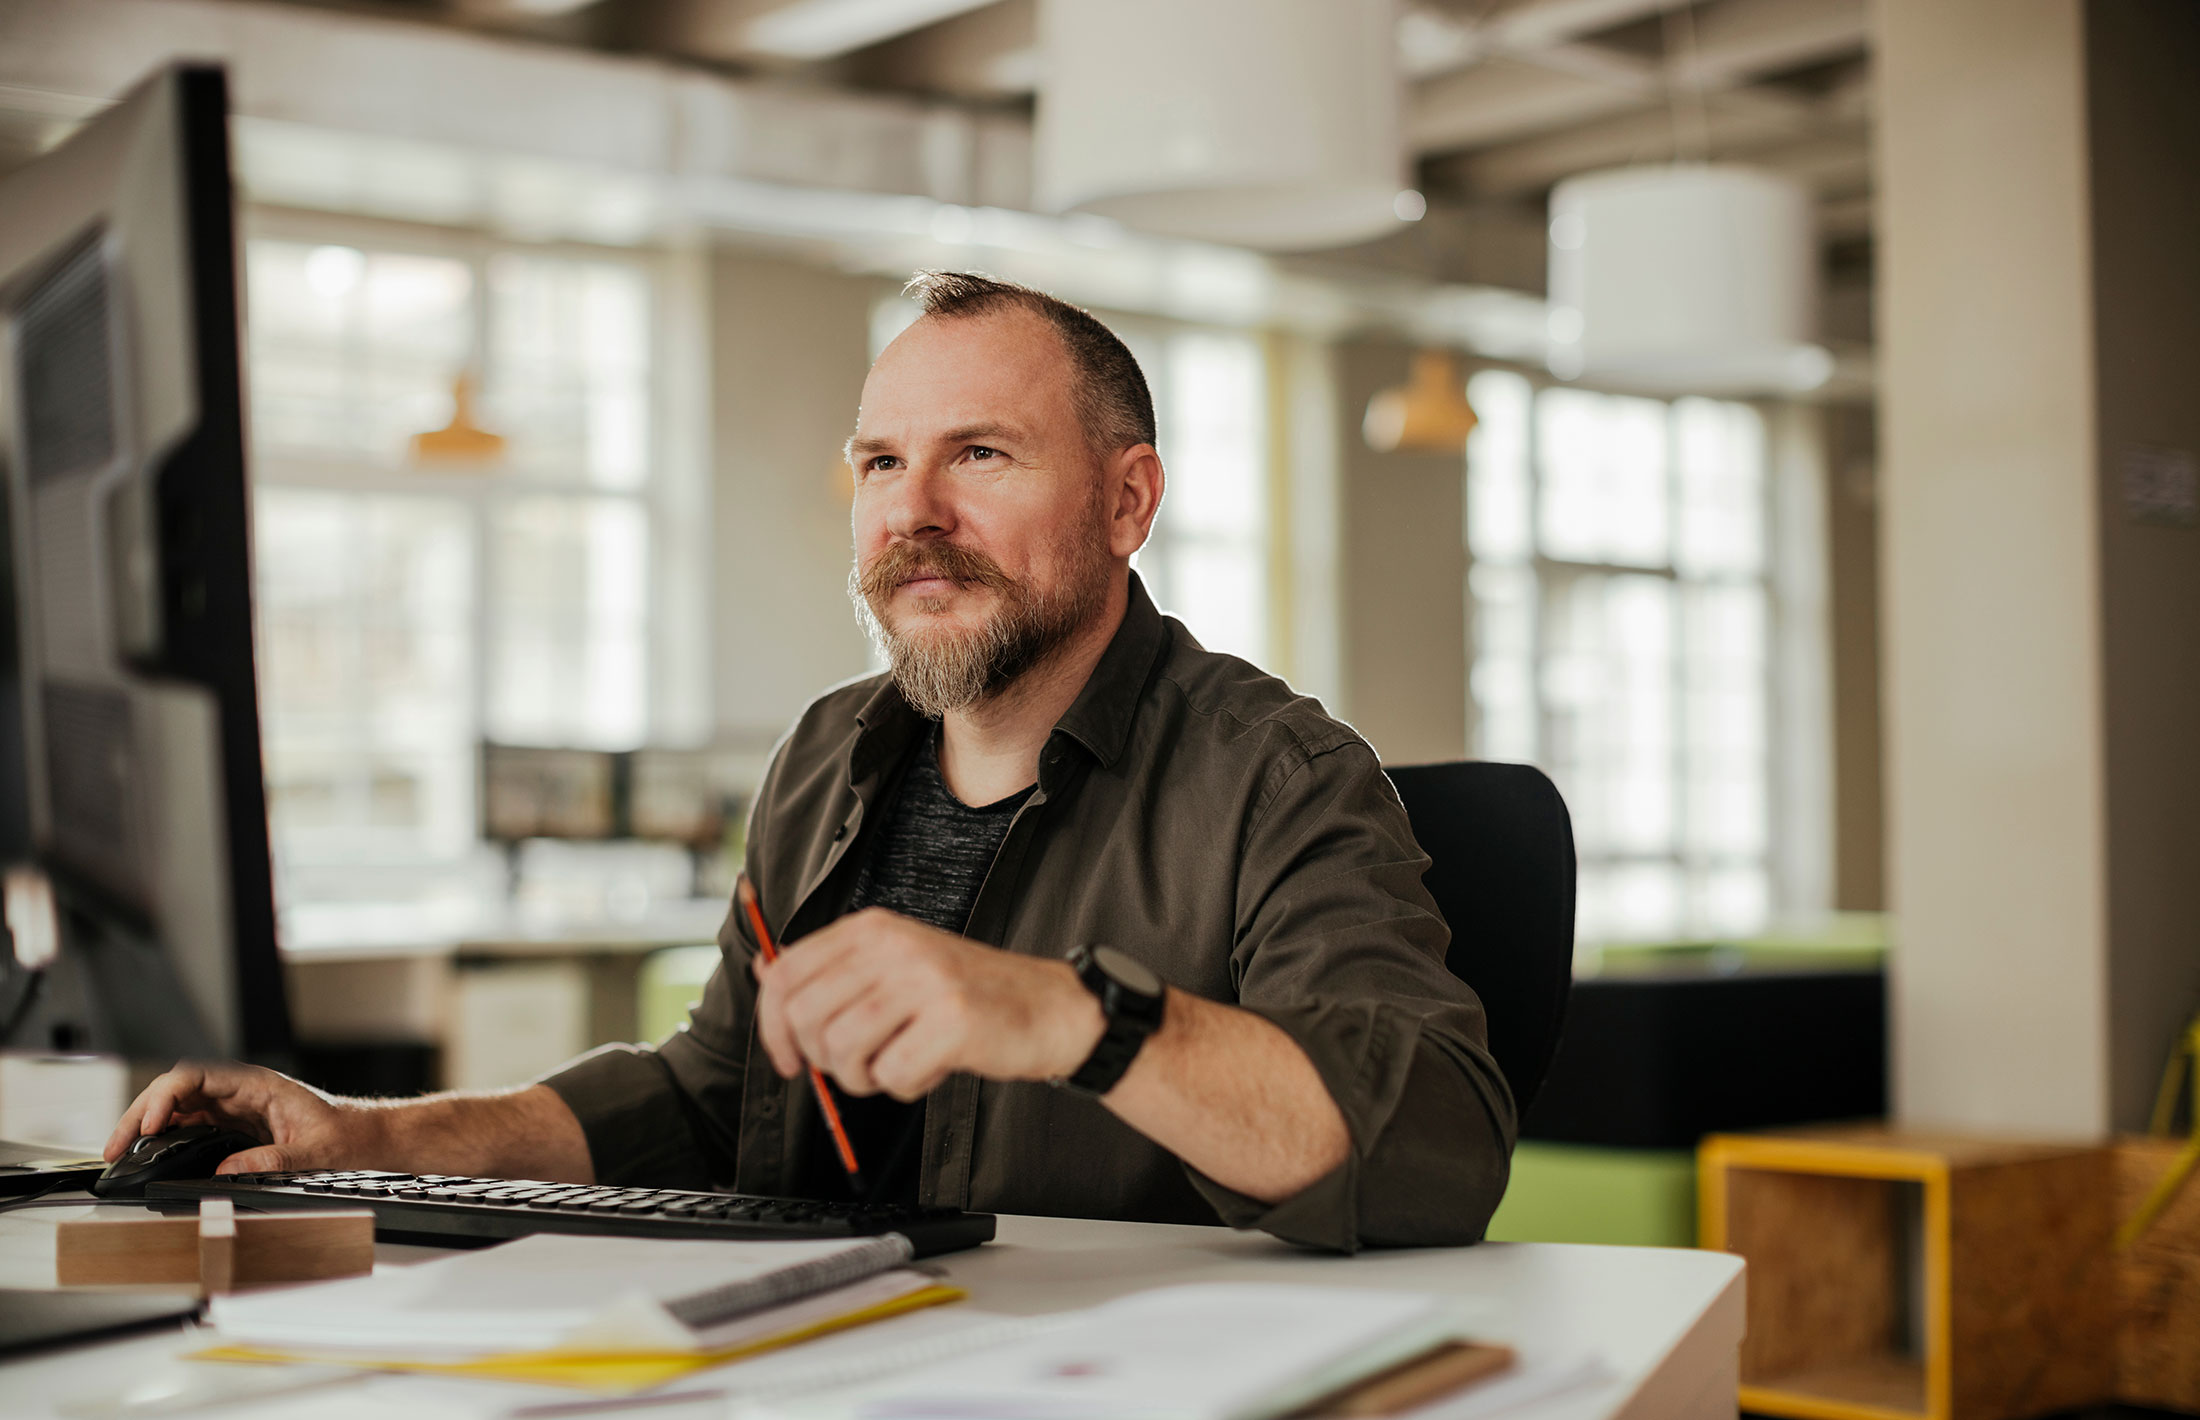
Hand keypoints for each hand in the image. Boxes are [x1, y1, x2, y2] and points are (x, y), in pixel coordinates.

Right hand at [105, 1060, 387, 1176]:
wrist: (365, 1139)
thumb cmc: (347, 1136)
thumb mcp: (314, 1152)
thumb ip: (272, 1159)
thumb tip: (224, 1171)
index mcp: (259, 1085)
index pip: (198, 1076)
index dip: (168, 1096)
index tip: (153, 1123)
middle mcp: (241, 1091)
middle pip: (178, 1090)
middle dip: (142, 1113)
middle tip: (117, 1145)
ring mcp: (235, 1107)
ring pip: (178, 1106)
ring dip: (148, 1124)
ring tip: (122, 1150)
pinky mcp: (233, 1125)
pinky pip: (190, 1122)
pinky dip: (165, 1134)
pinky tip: (148, 1150)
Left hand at [755, 908, 1104, 1100]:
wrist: (1048, 1008)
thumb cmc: (967, 995)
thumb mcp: (895, 966)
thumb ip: (834, 971)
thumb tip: (765, 974)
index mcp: (872, 928)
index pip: (786, 974)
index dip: (773, 1027)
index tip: (789, 1059)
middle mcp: (893, 946)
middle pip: (806, 1017)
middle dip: (822, 1060)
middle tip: (860, 1065)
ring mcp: (923, 980)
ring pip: (842, 1050)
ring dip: (864, 1078)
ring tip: (900, 1063)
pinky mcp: (951, 1021)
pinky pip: (891, 1075)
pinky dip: (906, 1086)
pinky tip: (934, 1065)